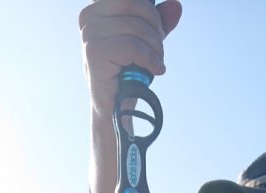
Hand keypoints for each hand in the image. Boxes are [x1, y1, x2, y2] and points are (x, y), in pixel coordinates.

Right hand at [79, 0, 181, 116]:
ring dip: (155, 49)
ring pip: (138, 28)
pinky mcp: (94, 53)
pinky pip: (133, 46)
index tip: (157, 33)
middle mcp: (88, 17)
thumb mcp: (146, 42)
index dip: (152, 14)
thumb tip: (176, 5)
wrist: (116, 108)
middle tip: (158, 52)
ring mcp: (89, 35)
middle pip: (138, 7)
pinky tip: (155, 70)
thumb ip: (158, 22)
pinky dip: (150, 59)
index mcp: (98, 8)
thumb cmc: (128, 73)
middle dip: (156, 30)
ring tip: (154, 64)